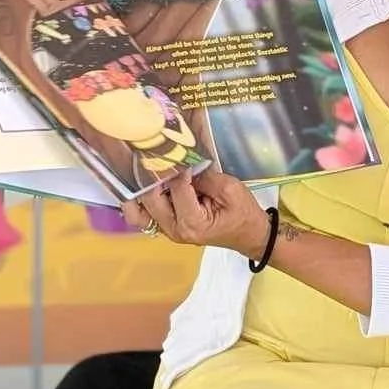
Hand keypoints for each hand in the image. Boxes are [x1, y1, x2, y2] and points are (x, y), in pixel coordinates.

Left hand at [121, 170, 270, 260]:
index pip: (176, 188)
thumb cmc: (243, 213)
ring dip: (141, 189)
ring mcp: (168, 230)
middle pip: (150, 199)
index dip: (179, 168)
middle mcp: (175, 229)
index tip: (182, 154)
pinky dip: (142, 199)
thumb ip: (204, 176)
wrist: (248, 234)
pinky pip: (145, 215)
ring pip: (140, 211)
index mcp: (193, 223)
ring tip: (146, 170)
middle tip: (158, 156)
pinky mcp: (167, 226)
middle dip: (153, 175)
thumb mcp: (230, 189)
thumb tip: (183, 163)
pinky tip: (147, 182)